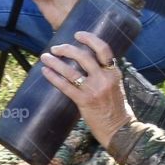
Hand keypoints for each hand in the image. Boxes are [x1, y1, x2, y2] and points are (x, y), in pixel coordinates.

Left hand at [40, 31, 133, 148]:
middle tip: (56, 48)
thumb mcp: (116, 85)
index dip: (89, 39)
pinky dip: (53, 77)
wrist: (119, 129)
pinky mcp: (84, 101)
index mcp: (113, 72)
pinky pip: (65, 86)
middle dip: (67, 49)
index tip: (77, 34)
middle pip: (83, 56)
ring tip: (45, 57)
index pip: (103, 49)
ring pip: (71, 70)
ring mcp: (93, 90)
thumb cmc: (117, 108)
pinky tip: (45, 72)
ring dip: (55, 62)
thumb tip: (90, 62)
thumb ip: (105, 73)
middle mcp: (104, 78)